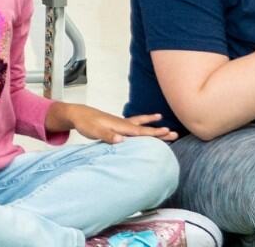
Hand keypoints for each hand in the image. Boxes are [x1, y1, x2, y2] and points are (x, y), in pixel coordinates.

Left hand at [57, 104, 178, 142]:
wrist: (79, 114)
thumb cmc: (86, 123)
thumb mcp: (94, 131)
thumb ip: (107, 136)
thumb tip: (121, 140)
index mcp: (120, 126)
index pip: (141, 131)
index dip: (155, 133)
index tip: (168, 133)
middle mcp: (123, 124)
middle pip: (145, 128)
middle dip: (159, 131)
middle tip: (175, 133)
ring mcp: (121, 123)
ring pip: (140, 124)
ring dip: (152, 124)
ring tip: (164, 122)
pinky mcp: (117, 125)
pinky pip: (134, 124)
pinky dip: (142, 123)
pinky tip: (145, 123)